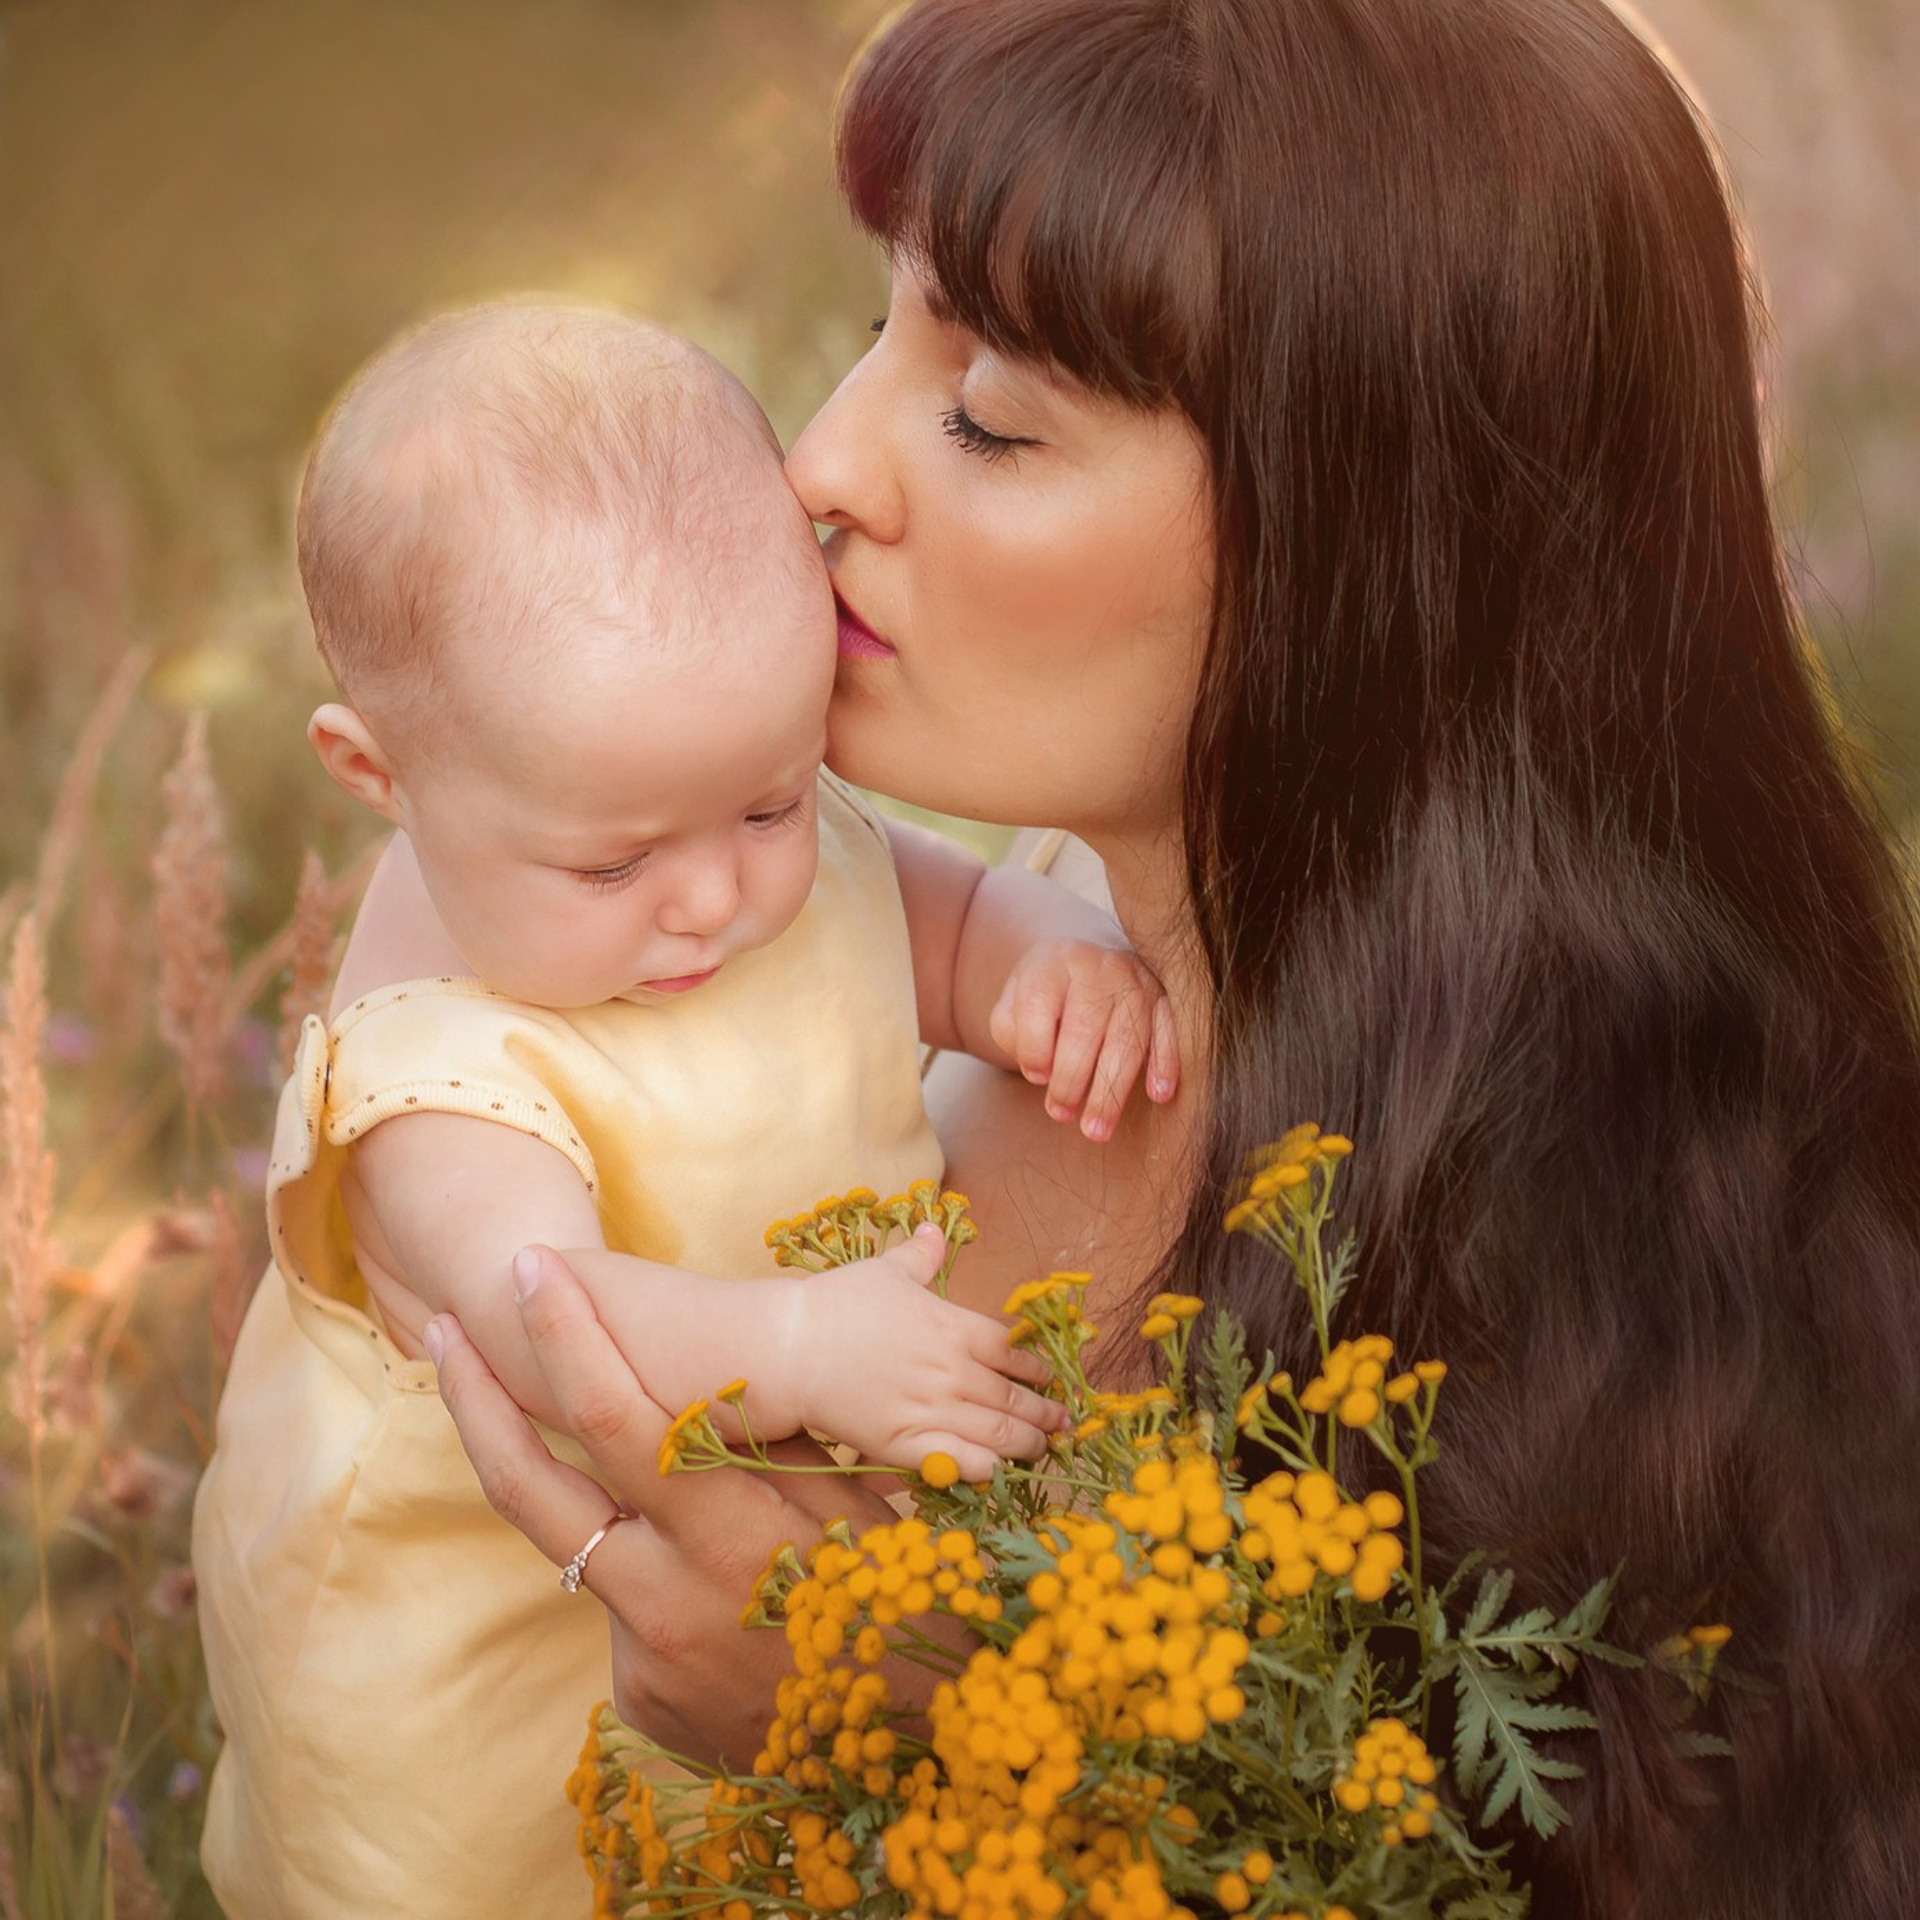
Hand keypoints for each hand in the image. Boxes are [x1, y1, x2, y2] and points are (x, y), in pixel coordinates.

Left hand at [429, 1246, 908, 1768]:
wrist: (923, 1749)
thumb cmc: (907, 1598)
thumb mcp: (859, 1501)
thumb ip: (778, 1440)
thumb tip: (712, 1368)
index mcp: (729, 1533)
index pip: (617, 1416)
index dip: (565, 1336)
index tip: (531, 1268)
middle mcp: (668, 1598)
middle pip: (532, 1486)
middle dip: (476, 1396)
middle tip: (441, 1327)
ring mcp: (645, 1657)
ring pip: (562, 1540)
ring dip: (529, 1466)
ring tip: (500, 1398)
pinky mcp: (644, 1698)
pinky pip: (625, 1606)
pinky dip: (648, 1564)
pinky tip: (698, 1563)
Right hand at [785, 1223, 1069, 1479]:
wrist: (789, 1347)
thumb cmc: (836, 1304)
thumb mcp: (883, 1271)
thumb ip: (918, 1256)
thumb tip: (933, 1230)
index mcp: (952, 1327)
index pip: (1014, 1352)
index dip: (1040, 1370)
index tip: (1052, 1382)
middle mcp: (950, 1370)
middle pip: (1015, 1398)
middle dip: (1046, 1414)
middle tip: (1065, 1424)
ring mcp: (929, 1409)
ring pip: (997, 1433)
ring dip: (1029, 1443)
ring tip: (1043, 1448)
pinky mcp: (903, 1444)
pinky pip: (958, 1462)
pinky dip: (986, 1469)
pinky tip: (1000, 1471)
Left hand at [988, 938, 1179, 1140]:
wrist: (1087, 969)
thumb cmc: (1047, 1000)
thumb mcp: (1014, 1005)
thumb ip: (1011, 1033)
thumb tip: (1042, 1073)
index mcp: (1053, 964)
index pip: (1038, 1004)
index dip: (1034, 1048)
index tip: (1036, 1078)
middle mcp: (1097, 968)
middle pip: (1084, 1029)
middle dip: (1070, 1080)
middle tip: (1061, 1115)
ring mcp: (1135, 981)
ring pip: (1127, 1039)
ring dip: (1111, 1090)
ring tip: (1096, 1130)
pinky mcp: (1164, 997)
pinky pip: (1170, 1029)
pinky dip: (1166, 1062)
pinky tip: (1158, 1094)